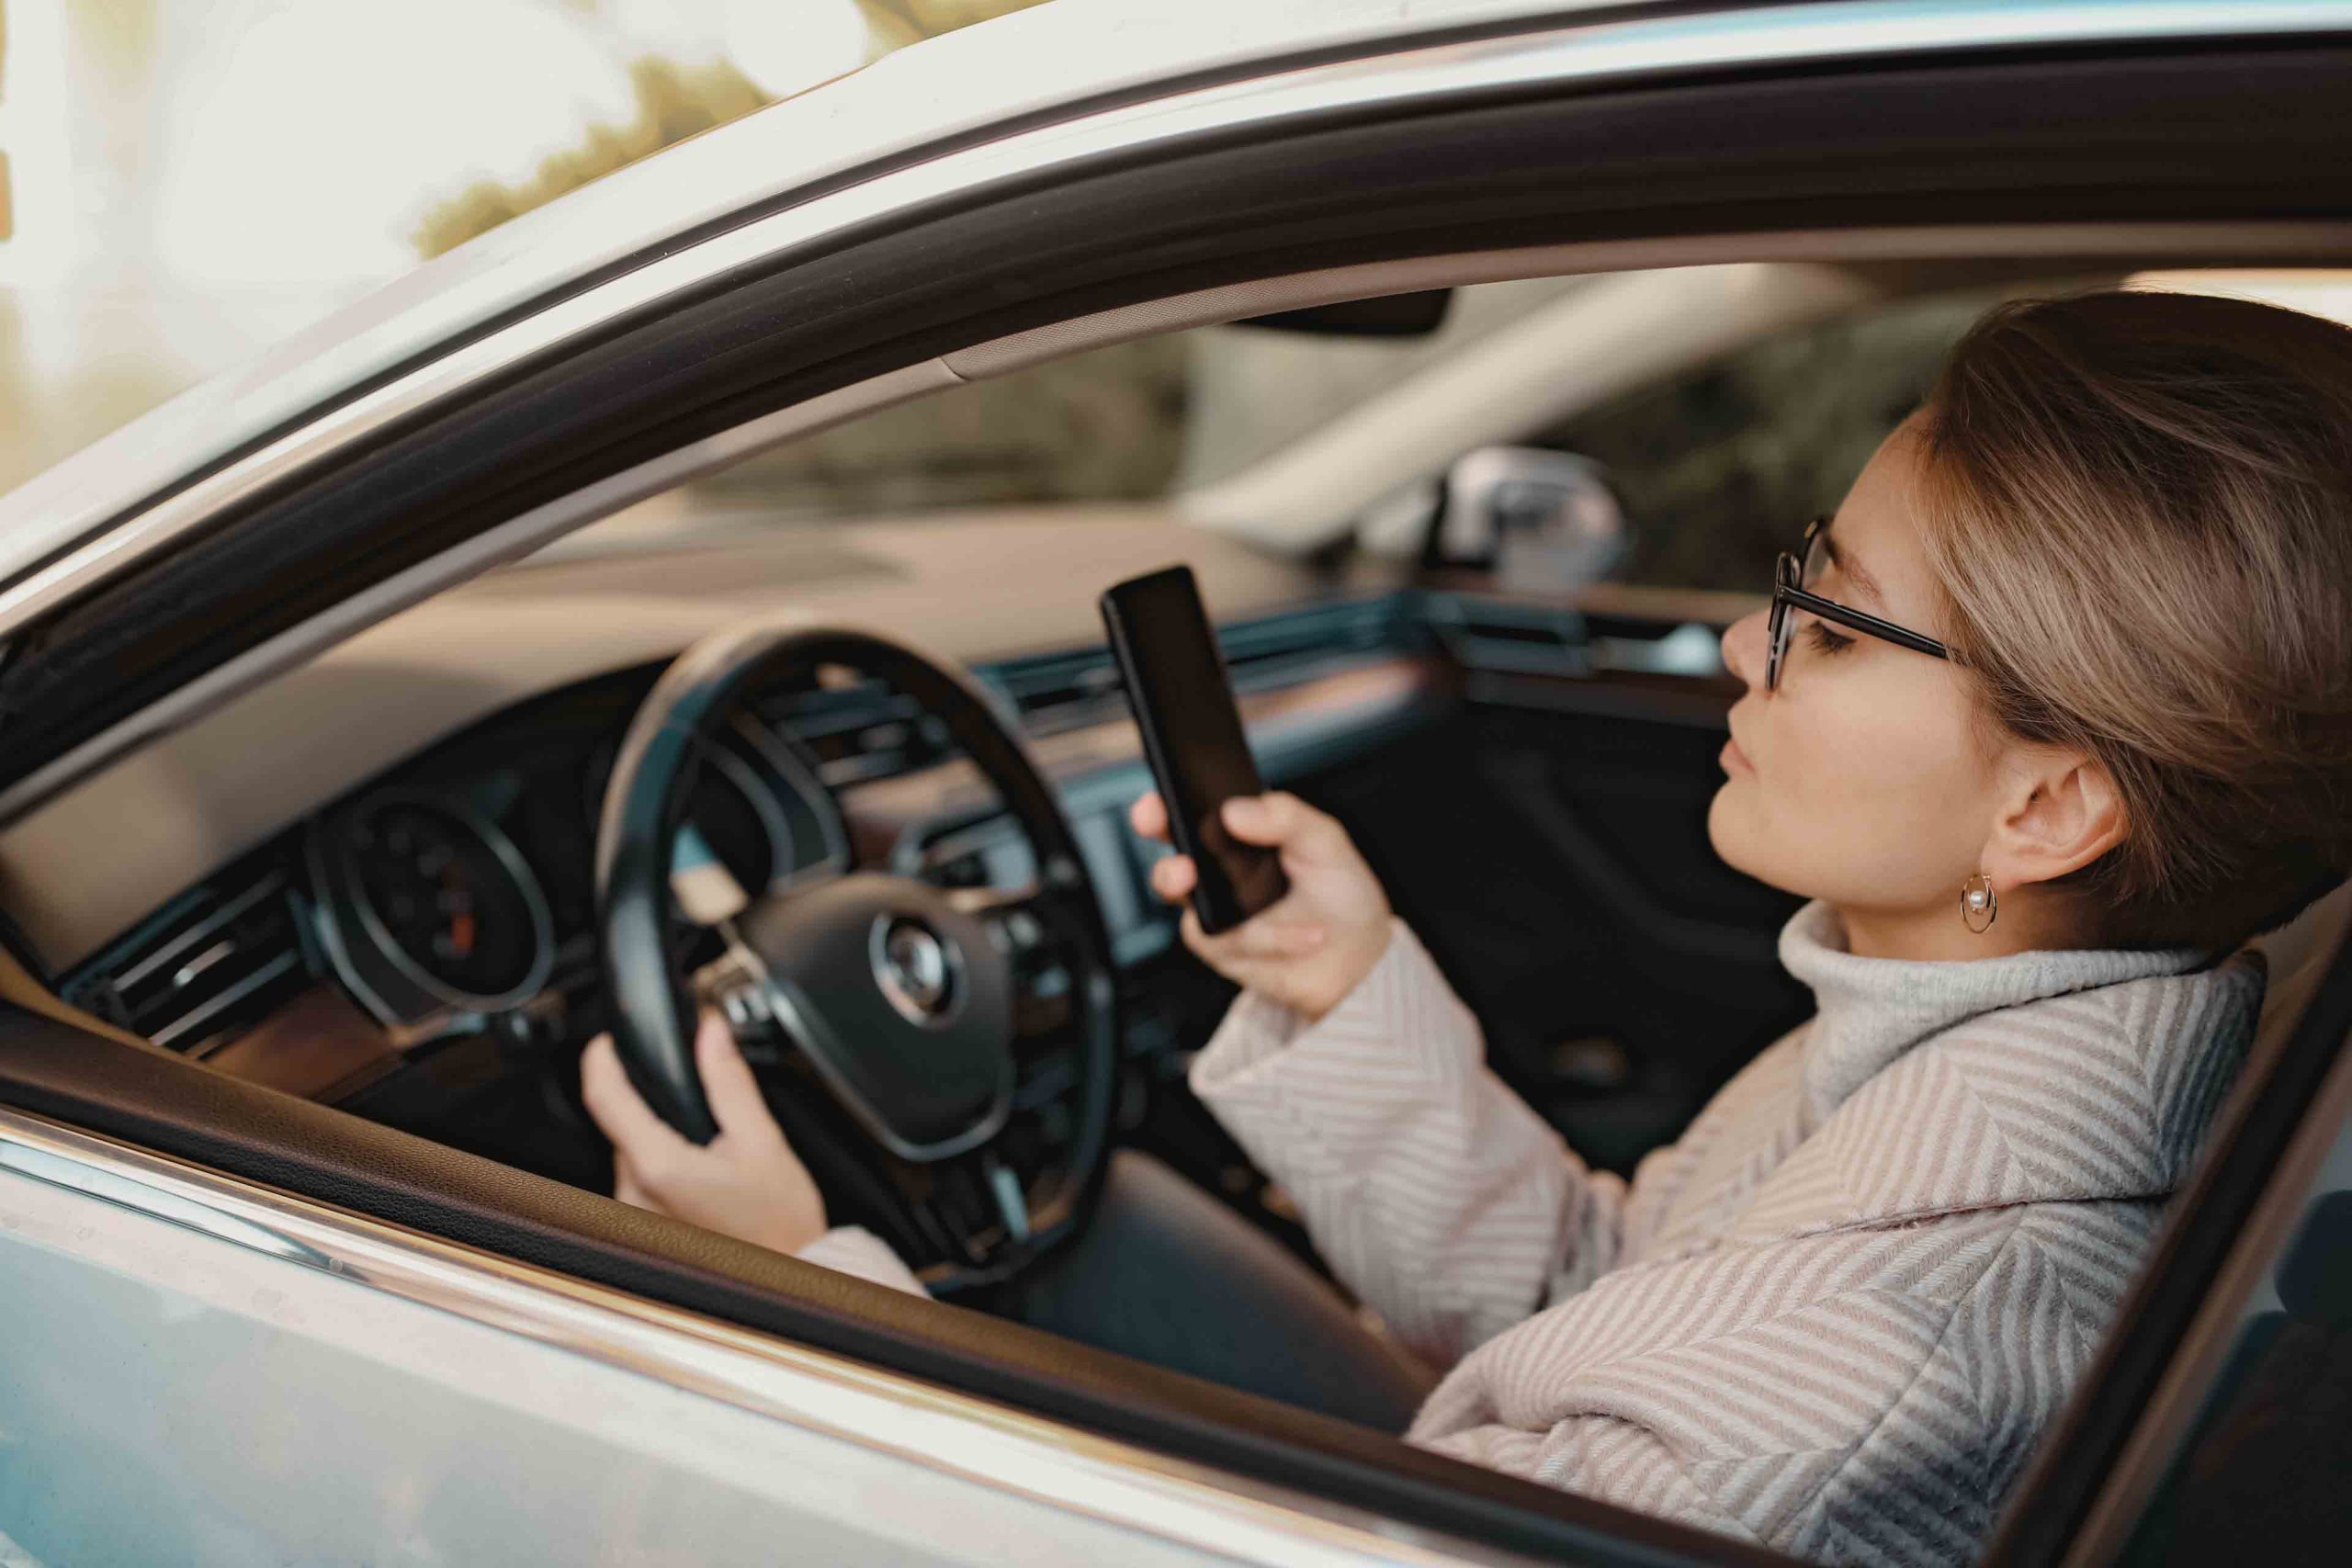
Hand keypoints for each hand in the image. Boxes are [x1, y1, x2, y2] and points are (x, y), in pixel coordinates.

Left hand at [579, 1009, 827, 1255]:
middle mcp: (634, 1196)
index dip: (601, 1060)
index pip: (605, 1098)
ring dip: (659, 1140)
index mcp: (659, 1167)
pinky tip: (700, 1179)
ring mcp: (633, 1217)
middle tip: (696, 1102)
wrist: (787, 1279)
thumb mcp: (763, 1141)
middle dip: (653, 1105)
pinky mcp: (641, 1229)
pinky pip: (639, 1182)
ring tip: (708, 1151)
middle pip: (622, 1126)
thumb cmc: (780, 1225)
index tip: (608, 1042)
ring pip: (631, 1155)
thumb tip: (711, 1034)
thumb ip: (729, 1083)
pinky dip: (661, 1169)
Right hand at [1131, 790, 1391, 1019]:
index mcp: (1241, 831)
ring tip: (1219, 888)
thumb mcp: (1326, 841)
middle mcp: (1220, 867)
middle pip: (1170, 845)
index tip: (1158, 800)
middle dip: (1158, 837)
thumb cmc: (1341, 894)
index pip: (1193, 807)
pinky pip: (1223, 938)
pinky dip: (1272, 939)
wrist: (1359, 961)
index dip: (1167, 800)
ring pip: (1179, 891)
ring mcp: (1215, 907)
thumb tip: (1234, 811)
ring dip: (1198, 888)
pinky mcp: (1220, 946)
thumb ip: (1285, 816)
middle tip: (1171, 843)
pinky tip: (1307, 936)